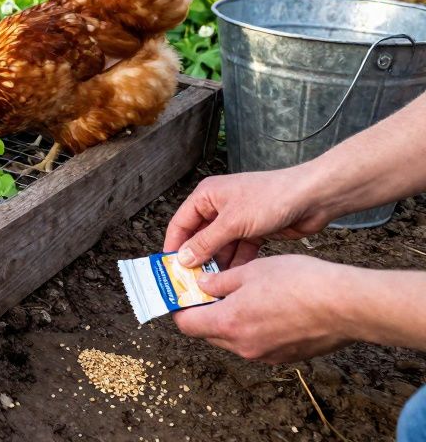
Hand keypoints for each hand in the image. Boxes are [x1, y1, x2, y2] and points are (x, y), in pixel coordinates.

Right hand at [163, 168, 329, 268]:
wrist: (313, 198)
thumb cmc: (271, 198)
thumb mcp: (233, 222)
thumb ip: (206, 242)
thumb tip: (183, 259)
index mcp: (207, 196)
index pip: (181, 223)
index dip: (174, 245)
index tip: (170, 268)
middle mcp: (220, 207)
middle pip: (200, 237)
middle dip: (197, 258)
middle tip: (190, 282)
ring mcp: (238, 220)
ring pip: (220, 246)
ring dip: (217, 264)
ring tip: (211, 286)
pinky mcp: (255, 231)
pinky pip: (239, 251)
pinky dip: (236, 263)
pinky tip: (233, 279)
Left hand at [174, 255, 355, 362]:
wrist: (347, 305)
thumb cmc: (300, 284)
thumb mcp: (251, 271)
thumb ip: (220, 281)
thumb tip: (202, 285)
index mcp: (229, 324)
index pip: (187, 324)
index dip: (180, 308)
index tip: (181, 295)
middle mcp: (244, 346)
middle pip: (209, 333)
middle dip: (206, 312)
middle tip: (210, 290)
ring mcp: (266, 355)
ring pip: (235, 338)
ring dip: (232, 319)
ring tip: (244, 293)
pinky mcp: (286, 356)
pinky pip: (259, 343)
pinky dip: (255, 327)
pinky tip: (269, 306)